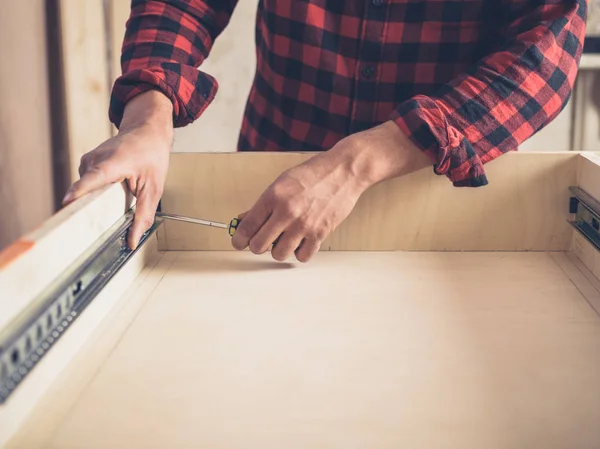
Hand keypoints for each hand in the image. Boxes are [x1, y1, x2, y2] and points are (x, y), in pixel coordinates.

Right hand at [62, 91, 173, 249]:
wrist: (146, 131)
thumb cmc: (151, 156)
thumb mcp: (154, 188)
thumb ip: (143, 215)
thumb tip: (133, 240)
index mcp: (114, 163)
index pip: (93, 178)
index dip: (80, 192)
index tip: (67, 204)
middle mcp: (95, 160)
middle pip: (85, 191)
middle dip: (91, 209)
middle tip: (98, 226)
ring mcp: (88, 161)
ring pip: (87, 190)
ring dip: (99, 199)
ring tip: (118, 195)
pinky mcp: (86, 164)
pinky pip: (87, 185)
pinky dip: (98, 191)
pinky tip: (112, 189)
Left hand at [231, 121, 430, 261]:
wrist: (342, 172)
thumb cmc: (312, 174)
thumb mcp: (281, 182)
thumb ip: (263, 204)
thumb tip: (244, 220)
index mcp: (273, 197)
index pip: (247, 227)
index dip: (239, 239)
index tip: (239, 242)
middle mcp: (286, 212)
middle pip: (259, 245)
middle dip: (257, 245)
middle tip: (262, 241)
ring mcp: (304, 225)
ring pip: (279, 254)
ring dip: (278, 250)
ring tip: (283, 240)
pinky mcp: (320, 233)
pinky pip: (302, 256)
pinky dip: (299, 252)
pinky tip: (300, 242)